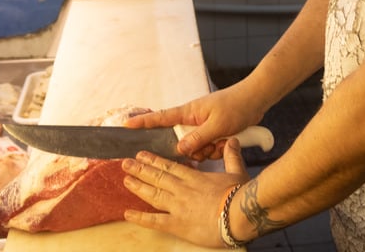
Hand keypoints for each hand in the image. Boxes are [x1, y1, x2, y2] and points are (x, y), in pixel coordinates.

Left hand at [122, 137, 249, 246]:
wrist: (238, 214)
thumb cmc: (239, 195)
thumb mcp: (236, 172)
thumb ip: (232, 156)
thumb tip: (233, 141)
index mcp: (194, 178)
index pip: (170, 166)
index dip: (154, 160)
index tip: (142, 154)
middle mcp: (182, 189)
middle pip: (157, 177)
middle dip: (140, 169)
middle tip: (125, 163)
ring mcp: (177, 206)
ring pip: (153, 194)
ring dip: (138, 186)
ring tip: (125, 179)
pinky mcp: (177, 224)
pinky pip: (155, 221)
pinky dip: (140, 217)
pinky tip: (128, 214)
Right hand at [126, 84, 265, 159]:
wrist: (256, 99)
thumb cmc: (236, 105)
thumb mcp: (217, 125)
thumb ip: (197, 139)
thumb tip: (180, 150)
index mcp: (189, 113)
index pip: (161, 118)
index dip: (143, 123)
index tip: (125, 126)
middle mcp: (193, 120)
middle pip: (182, 143)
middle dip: (197, 150)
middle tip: (212, 144)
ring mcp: (203, 126)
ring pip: (197, 149)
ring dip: (211, 149)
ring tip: (224, 139)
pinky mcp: (213, 132)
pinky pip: (209, 148)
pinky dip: (219, 148)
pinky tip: (229, 141)